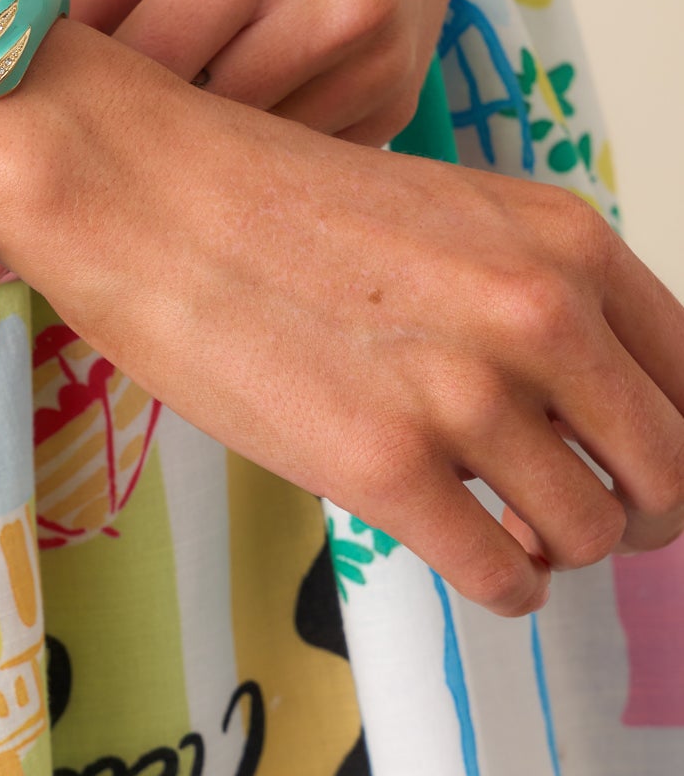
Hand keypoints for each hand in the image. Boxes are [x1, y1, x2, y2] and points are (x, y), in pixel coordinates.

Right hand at [0, 29, 683, 615]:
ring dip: (555, 549)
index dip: (673, 445)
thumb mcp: (450, 213)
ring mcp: (463, 394)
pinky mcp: (383, 467)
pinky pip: (503, 578)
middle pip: (669, 473)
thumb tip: (590, 402)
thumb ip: (535, 291)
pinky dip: (501, 586)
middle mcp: (538, 315)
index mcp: (566, 242)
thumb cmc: (272, 200)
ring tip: (504, 529)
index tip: (632, 468)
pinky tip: (462, 553)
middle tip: (580, 517)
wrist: (143, 189)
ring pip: (589, 534)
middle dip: (636, 514)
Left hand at [68, 0, 475, 140]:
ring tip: (151, 161)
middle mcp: (328, 4)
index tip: (38, 141)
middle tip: (81, 173)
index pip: (143, 67)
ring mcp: (376, 59)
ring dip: (196, 168)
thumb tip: (12, 85)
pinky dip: (255, 164)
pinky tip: (229, 146)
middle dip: (135, 150)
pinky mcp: (400, 101)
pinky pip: (299, 164)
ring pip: (251, 163)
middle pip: (200, 128)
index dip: (84, 107)